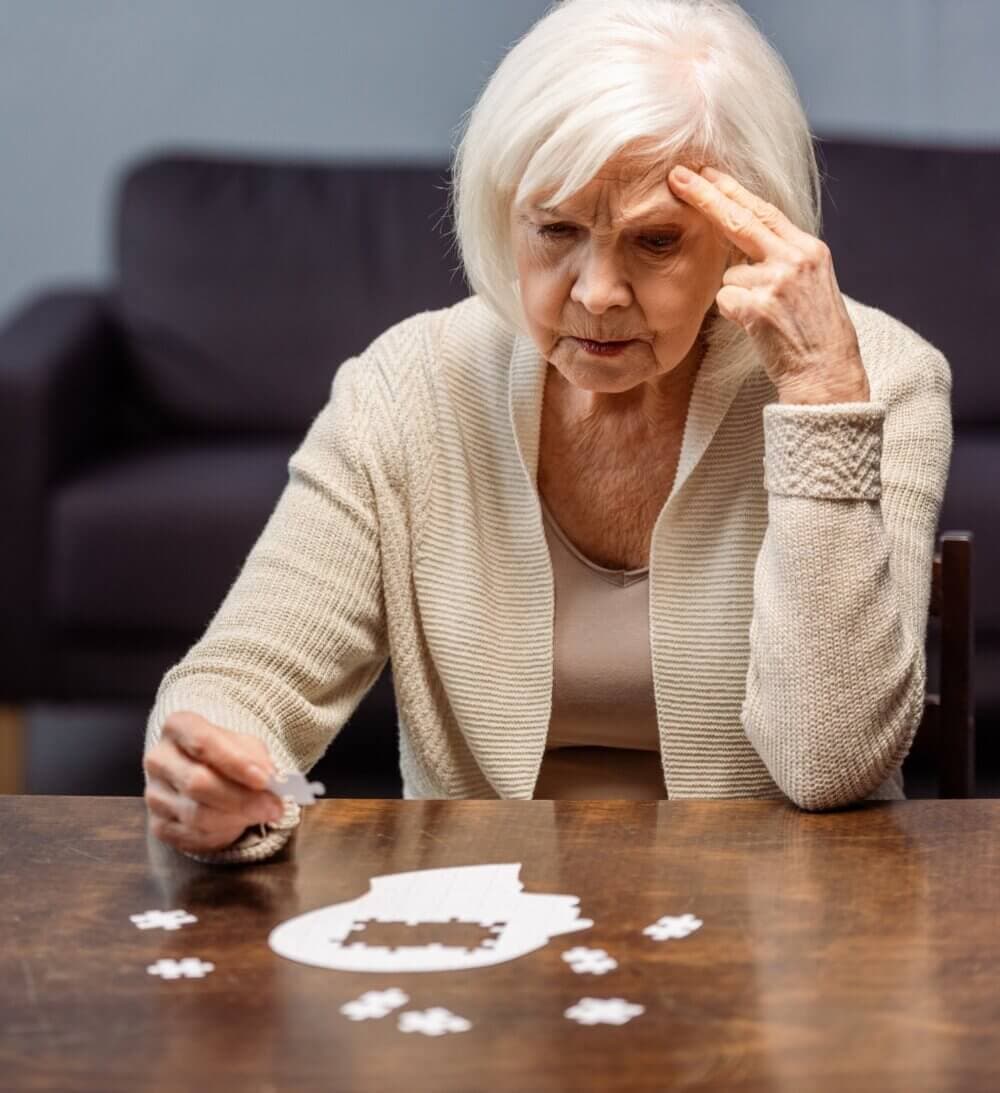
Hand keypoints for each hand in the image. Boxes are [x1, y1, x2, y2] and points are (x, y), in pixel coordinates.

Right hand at [143, 711, 283, 853]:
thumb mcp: (245, 744)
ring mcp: (154, 794)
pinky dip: (223, 833)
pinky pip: (193, 836)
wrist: (208, 772)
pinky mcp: (159, 825)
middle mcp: (159, 759)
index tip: (265, 779)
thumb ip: (256, 758)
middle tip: (275, 806)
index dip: (235, 762)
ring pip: (197, 814)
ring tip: (262, 813)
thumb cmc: (229, 753)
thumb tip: (269, 782)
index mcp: (177, 727)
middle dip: (242, 799)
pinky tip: (239, 823)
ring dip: (236, 818)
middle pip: (197, 783)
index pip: (202, 742)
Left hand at [668, 164, 869, 404]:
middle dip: (705, 195)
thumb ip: (780, 258)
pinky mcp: (760, 306)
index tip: (707, 172)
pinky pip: (725, 300)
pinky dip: (734, 315)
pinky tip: (758, 329)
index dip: (732, 190)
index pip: (764, 210)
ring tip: (766, 319)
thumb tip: (740, 239)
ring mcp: (778, 281)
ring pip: (729, 275)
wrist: (827, 374)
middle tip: (677, 176)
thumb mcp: (809, 285)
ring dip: (737, 297)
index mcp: (809, 249)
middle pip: (740, 219)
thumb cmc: (814, 335)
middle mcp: (795, 258)